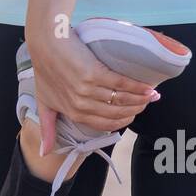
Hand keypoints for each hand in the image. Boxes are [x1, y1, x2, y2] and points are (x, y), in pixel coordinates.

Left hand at [26, 31, 158, 154]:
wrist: (44, 41)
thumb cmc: (44, 69)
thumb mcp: (44, 102)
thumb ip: (48, 128)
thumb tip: (44, 154)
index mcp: (72, 113)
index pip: (104, 125)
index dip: (123, 121)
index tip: (134, 115)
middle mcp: (81, 105)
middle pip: (116, 113)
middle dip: (135, 110)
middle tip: (147, 103)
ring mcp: (87, 90)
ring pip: (121, 99)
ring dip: (140, 99)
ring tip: (151, 95)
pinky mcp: (93, 73)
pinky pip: (121, 84)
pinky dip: (137, 86)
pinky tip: (148, 87)